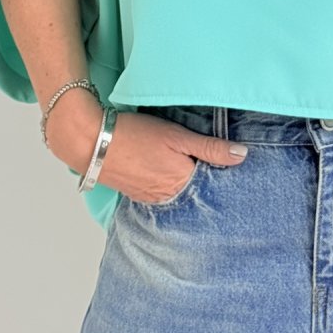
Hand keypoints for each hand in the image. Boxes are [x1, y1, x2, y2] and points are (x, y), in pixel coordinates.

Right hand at [47, 100, 246, 203]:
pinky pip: (160, 194)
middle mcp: (167, 197)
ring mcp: (150, 198)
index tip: (235, 169)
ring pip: (177, 193)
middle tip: (218, 171)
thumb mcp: (178, 136)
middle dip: (206, 183)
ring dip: (186, 184)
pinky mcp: (137, 194)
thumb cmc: (135, 134)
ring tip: (192, 170)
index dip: (222, 174)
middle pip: (195, 191)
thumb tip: (242, 156)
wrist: (91, 141)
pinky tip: (168, 173)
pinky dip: (168, 185)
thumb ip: (210, 148)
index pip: (212, 185)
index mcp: (182, 183)